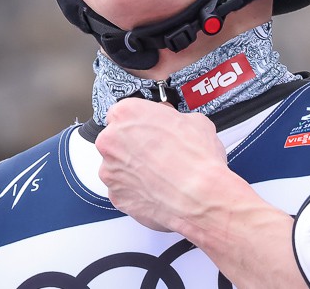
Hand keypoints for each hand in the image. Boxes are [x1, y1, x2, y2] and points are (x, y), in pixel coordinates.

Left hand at [95, 97, 229, 232]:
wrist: (199, 197)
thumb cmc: (196, 159)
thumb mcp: (194, 121)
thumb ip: (172, 118)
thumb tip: (173, 122)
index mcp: (126, 114)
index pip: (123, 112)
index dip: (139, 122)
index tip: (148, 129)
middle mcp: (112, 140)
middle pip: (116, 138)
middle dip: (133, 145)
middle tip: (157, 152)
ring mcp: (110, 169)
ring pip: (118, 166)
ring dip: (133, 168)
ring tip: (160, 174)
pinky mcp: (115, 195)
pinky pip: (122, 189)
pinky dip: (135, 190)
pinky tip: (156, 189)